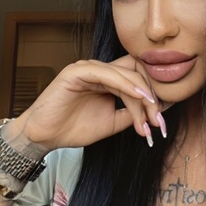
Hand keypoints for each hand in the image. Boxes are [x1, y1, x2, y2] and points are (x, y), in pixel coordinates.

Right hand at [5, 55, 166, 151]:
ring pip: (126, 75)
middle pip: (137, 74)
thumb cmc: (73, 128)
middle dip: (152, 98)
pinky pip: (108, 74)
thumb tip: (157, 111)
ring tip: (151, 117)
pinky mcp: (78, 71)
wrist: (44, 137)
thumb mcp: (112, 122)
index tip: (161, 121)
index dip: (154, 98)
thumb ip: (132, 114)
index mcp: (108, 80)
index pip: (139, 80)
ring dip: (142, 96)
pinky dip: (126, 85)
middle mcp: (100, 70)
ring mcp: (89, 68)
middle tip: (158, 123)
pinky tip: (139, 98)